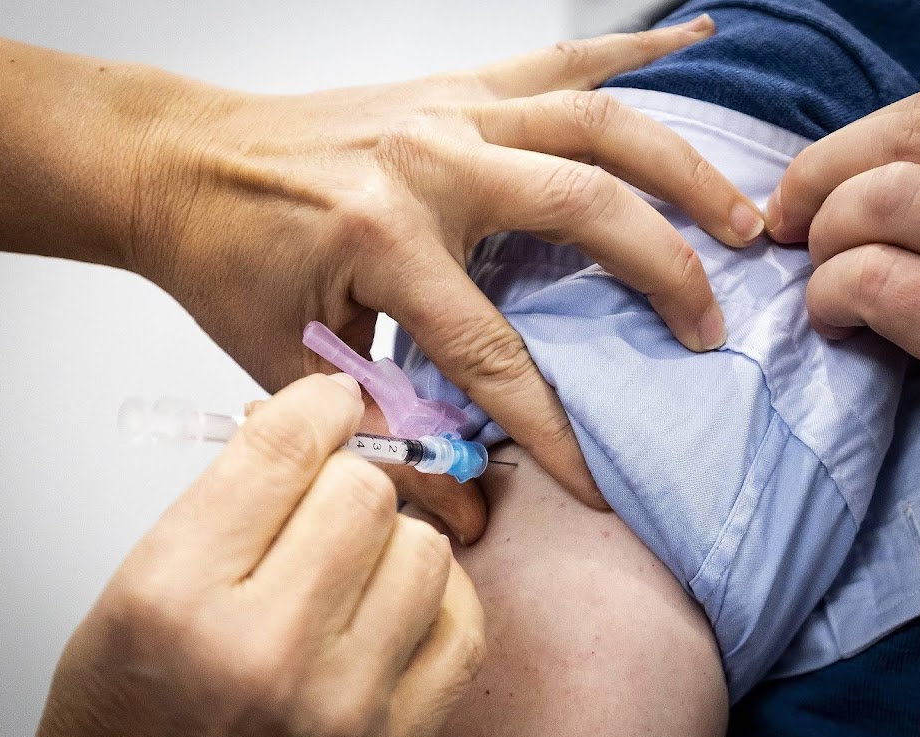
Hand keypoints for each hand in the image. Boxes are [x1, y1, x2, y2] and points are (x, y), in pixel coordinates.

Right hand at [28, 374, 483, 736]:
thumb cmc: (131, 707)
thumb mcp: (139, 583)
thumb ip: (231, 497)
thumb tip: (318, 422)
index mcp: (177, 596)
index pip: (283, 450)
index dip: (315, 406)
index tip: (327, 404)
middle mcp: (264, 653)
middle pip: (364, 491)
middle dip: (346, 477)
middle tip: (326, 495)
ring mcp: (342, 706)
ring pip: (424, 549)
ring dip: (393, 538)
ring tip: (353, 561)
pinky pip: (463, 626)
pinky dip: (437, 598)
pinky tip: (395, 603)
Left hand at [125, 15, 762, 509]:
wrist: (177, 163)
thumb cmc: (225, 260)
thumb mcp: (287, 363)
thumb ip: (379, 432)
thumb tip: (464, 507)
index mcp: (384, 240)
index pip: (496, 355)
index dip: (551, 432)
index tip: (599, 482)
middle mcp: (432, 161)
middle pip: (587, 212)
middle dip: (665, 276)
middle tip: (711, 329)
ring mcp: (450, 110)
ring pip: (599, 123)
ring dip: (682, 169)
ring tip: (743, 217)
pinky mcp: (453, 86)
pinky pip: (562, 59)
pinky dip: (636, 53)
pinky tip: (697, 46)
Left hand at [767, 84, 919, 441]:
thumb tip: (819, 186)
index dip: (851, 146)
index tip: (801, 196)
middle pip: (912, 146)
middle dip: (821, 183)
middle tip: (790, 236)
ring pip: (890, 202)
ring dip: (829, 245)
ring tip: (828, 290)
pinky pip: (882, 283)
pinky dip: (833, 297)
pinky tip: (839, 328)